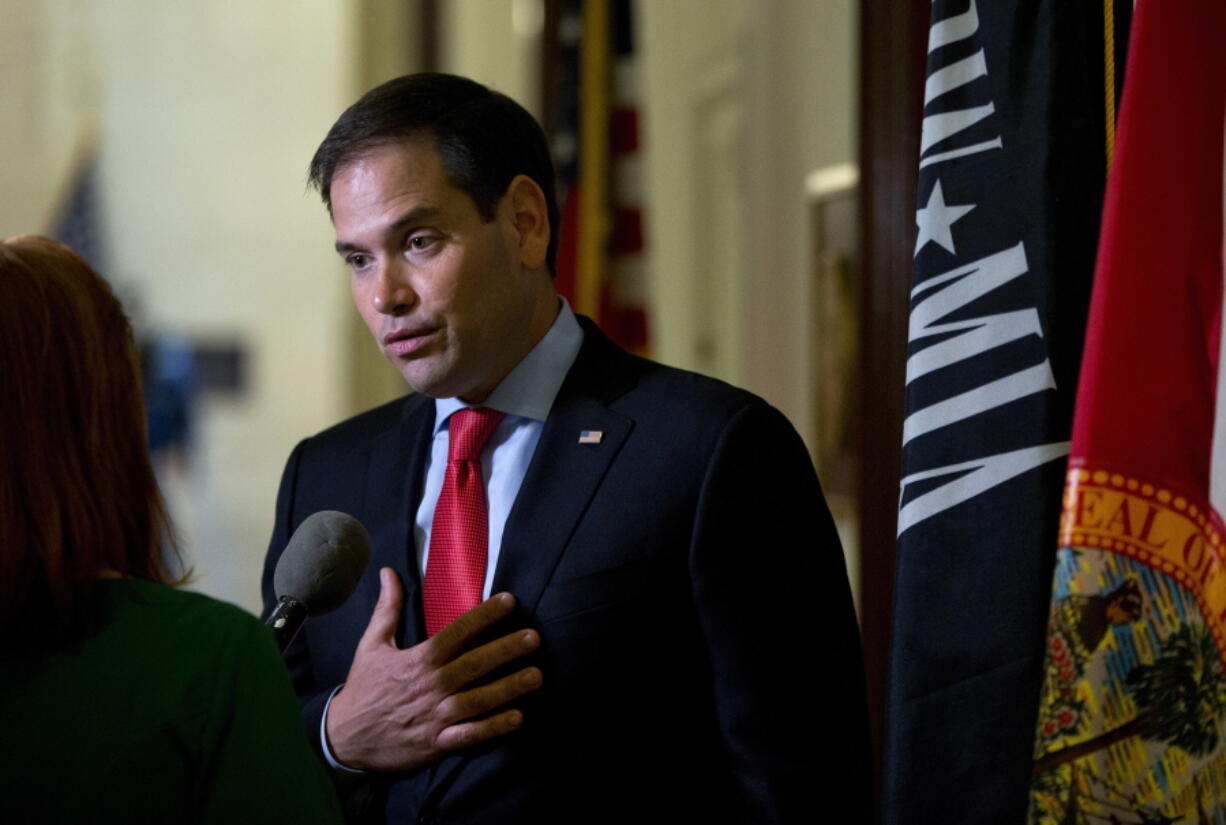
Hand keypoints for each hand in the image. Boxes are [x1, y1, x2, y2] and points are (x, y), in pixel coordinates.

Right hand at [325, 567, 542, 771]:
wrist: (344, 738)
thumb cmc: (363, 688)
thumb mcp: (372, 644)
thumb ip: (388, 608)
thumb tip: (388, 572)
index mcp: (418, 660)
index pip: (456, 632)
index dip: (484, 616)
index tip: (509, 600)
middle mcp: (431, 686)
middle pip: (474, 664)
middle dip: (506, 650)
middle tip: (534, 638)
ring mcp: (436, 716)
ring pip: (478, 700)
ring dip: (508, 688)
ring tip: (536, 675)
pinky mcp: (436, 743)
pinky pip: (469, 735)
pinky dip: (492, 728)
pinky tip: (517, 717)